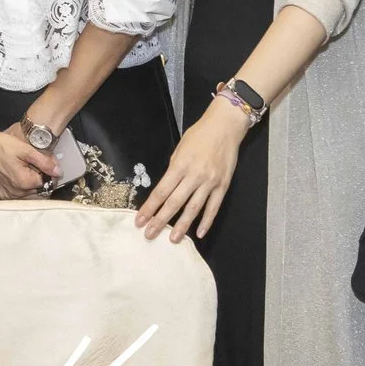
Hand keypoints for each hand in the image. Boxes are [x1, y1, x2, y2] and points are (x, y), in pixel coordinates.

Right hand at [0, 118, 57, 199]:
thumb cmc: (2, 145)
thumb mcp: (26, 149)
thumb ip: (45, 162)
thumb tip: (58, 172)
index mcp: (25, 182)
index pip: (48, 183)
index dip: (50, 173)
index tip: (47, 164)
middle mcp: (16, 193)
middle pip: (39, 193)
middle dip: (43, 182)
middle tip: (38, 167)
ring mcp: (7, 195)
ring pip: (29, 197)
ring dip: (33, 188)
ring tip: (29, 171)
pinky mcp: (0, 193)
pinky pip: (17, 198)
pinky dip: (22, 192)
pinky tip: (21, 182)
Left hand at [135, 100, 247, 241]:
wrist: (225, 126)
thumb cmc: (199, 135)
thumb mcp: (179, 149)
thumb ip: (174, 170)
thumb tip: (167, 189)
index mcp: (180, 165)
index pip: (161, 192)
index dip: (149, 208)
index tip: (139, 221)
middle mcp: (194, 176)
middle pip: (174, 203)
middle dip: (160, 220)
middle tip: (149, 235)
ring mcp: (210, 182)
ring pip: (194, 208)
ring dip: (182, 225)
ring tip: (172, 239)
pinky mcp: (223, 185)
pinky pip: (214, 207)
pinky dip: (207, 221)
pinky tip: (199, 233)